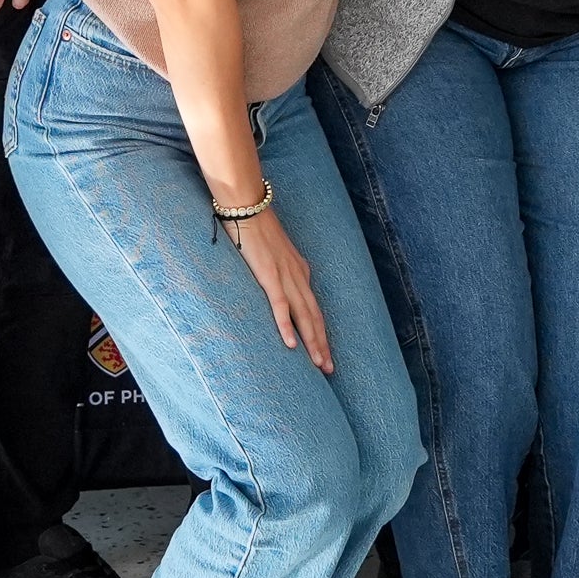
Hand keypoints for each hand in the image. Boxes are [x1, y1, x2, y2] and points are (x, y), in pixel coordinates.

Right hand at [231, 209, 332, 373]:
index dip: (321, 332)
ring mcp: (285, 277)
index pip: (314, 309)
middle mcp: (298, 276)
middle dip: (323, 344)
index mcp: (300, 272)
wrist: (248, 208)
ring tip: (318, 364)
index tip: (325, 353)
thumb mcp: (274, 254)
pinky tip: (291, 344)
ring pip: (304, 316)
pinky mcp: (269, 276)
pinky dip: (287, 326)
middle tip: (329, 369)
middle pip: (315, 317)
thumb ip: (279, 271)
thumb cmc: (257, 229)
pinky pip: (280, 306)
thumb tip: (277, 287)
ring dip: (312, 341)